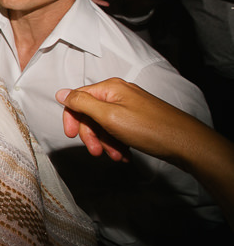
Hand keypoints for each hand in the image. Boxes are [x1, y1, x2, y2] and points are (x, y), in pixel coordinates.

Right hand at [56, 78, 198, 165]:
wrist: (185, 143)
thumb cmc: (149, 129)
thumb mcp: (109, 116)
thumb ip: (82, 103)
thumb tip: (61, 93)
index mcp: (109, 88)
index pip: (77, 99)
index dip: (72, 118)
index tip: (72, 136)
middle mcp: (118, 94)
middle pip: (90, 114)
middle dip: (91, 135)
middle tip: (97, 152)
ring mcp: (129, 106)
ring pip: (103, 125)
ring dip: (105, 142)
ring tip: (116, 156)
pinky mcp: (137, 119)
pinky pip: (117, 130)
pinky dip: (117, 143)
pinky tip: (124, 155)